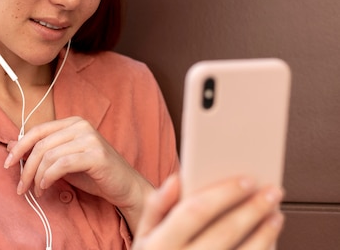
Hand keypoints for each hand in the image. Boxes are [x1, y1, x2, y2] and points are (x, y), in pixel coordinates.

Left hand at [4, 116, 153, 230]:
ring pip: (49, 155)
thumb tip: (9, 145)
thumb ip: (40, 151)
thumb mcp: (62, 160)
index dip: (19, 147)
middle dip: (25, 168)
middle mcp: (81, 125)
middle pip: (41, 144)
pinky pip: (62, 164)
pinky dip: (49, 177)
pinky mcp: (96, 154)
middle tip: (20, 187)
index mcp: (72, 122)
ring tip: (36, 190)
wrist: (125, 186)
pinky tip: (46, 187)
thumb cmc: (93, 173)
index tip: (6, 164)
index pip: (37, 130)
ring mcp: (89, 138)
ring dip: (37, 176)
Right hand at [133, 174, 284, 249]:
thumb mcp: (143, 236)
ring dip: (265, 234)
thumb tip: (177, 179)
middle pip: (225, 231)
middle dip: (252, 208)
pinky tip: (269, 242)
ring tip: (276, 215)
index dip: (223, 193)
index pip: (195, 211)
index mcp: (160, 244)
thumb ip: (157, 207)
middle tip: (273, 191)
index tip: (247, 179)